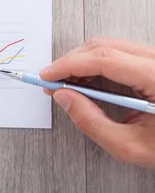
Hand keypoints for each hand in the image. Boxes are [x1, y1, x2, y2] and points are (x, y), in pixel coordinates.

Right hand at [41, 38, 154, 168]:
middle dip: (72, 62)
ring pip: (110, 47)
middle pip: (104, 47)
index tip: (48, 75)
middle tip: (53, 81)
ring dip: (83, 62)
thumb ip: (91, 121)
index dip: (70, 65)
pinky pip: (120, 53)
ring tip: (67, 83)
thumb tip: (64, 97)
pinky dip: (97, 64)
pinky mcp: (153, 64)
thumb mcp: (129, 145)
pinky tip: (87, 80)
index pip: (104, 59)